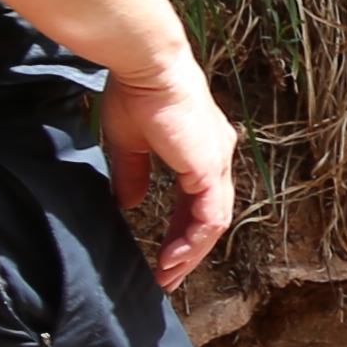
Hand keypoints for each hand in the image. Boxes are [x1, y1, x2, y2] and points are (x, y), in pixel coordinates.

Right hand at [103, 49, 238, 289]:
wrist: (146, 67)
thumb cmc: (135, 93)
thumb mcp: (129, 144)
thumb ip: (133, 176)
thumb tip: (131, 205)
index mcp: (201, 149)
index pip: (196, 202)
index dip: (180, 233)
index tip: (162, 258)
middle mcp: (215, 156)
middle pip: (208, 218)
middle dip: (188, 252)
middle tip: (167, 278)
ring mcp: (217, 162)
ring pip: (212, 223)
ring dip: (190, 253)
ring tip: (167, 276)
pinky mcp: (210, 167)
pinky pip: (209, 217)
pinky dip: (193, 241)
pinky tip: (173, 258)